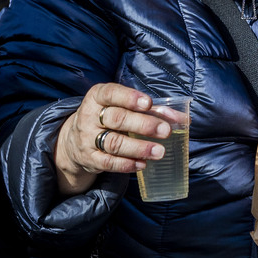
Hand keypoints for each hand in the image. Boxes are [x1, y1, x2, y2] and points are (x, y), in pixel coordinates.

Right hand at [53, 83, 173, 195]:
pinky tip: (143, 164)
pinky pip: (108, 163)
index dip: (129, 98)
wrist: (75, 140)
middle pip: (117, 119)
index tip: (148, 103)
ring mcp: (87, 138)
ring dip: (139, 148)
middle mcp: (89, 116)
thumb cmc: (108, 118)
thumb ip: (151, 110)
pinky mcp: (89, 158)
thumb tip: (182, 119)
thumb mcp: (121, 107)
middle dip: (143, 125)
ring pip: (114, 143)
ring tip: (159, 151)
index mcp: (97, 97)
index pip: (111, 93)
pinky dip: (127, 164)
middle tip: (165, 131)